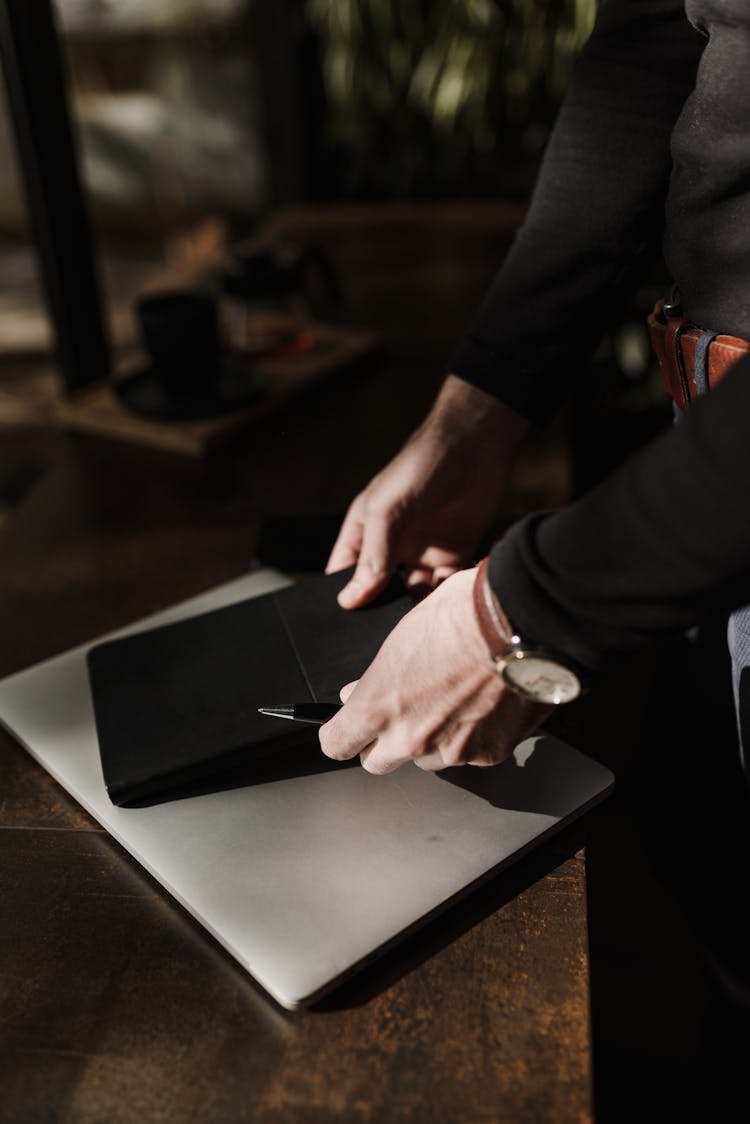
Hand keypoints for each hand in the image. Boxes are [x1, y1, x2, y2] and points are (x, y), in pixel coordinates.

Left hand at [318, 567, 550, 773]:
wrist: (520, 622)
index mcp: (378, 706)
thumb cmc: (461, 615)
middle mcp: (410, 738)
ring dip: (431, 740)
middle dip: (383, 742)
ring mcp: (451, 750)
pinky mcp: (489, 753)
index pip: (336, 743)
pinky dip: (473, 736)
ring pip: (427, 760)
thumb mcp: (401, 637)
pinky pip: (470, 754)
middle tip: (400, 714)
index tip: (345, 728)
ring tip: (453, 700)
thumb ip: (378, 676)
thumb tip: (360, 691)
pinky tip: (484, 704)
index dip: (340, 734)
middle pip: (377, 762)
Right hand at [326, 375, 528, 608]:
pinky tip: (445, 604)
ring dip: (415, 609)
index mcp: (365, 531)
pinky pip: (445, 587)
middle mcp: (392, 544)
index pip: (345, 573)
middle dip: (380, 610)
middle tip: (385, 634)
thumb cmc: (421, 466)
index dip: (344, 597)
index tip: (344, 627)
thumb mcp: (387, 509)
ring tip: (416, 623)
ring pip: (413, 594)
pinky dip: (444, 598)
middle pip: (379, 590)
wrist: (477, 445)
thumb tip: (350, 599)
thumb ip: (372, 556)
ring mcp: (423, 551)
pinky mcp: (455, 554)